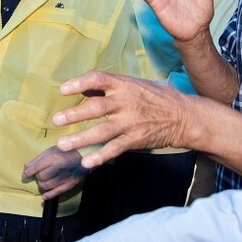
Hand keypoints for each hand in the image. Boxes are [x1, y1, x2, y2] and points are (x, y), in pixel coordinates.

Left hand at [22, 145, 88, 199]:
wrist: (87, 154)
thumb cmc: (68, 150)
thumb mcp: (52, 150)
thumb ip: (38, 158)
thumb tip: (26, 166)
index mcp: (54, 158)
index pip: (36, 168)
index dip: (28, 172)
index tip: (24, 174)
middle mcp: (58, 168)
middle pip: (41, 177)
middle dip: (37, 176)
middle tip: (39, 173)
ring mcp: (65, 177)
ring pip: (46, 186)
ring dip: (42, 184)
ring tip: (43, 180)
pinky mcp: (70, 184)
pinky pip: (57, 192)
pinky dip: (49, 195)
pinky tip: (44, 196)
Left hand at [51, 71, 190, 168]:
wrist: (185, 116)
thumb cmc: (158, 97)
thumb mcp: (137, 84)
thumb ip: (112, 86)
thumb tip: (87, 86)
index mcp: (125, 85)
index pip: (99, 79)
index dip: (79, 83)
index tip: (63, 90)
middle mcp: (126, 102)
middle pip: (96, 107)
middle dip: (74, 114)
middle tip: (56, 120)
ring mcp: (131, 122)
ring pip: (102, 131)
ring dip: (81, 138)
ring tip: (62, 144)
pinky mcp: (136, 139)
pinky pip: (115, 148)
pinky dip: (100, 156)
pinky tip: (86, 162)